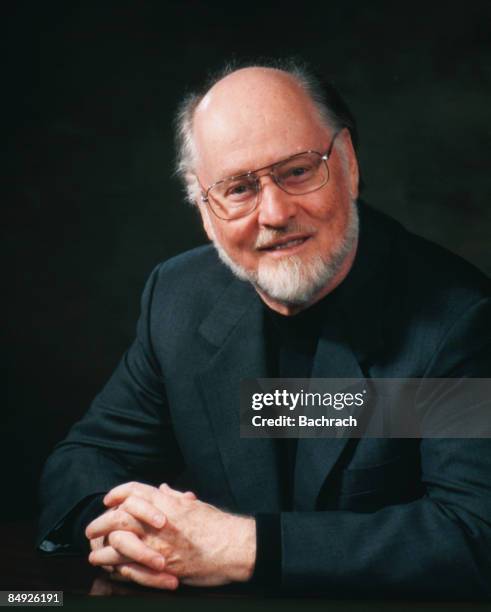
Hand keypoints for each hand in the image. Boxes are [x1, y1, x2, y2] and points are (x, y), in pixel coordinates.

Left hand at [88, 482, 256, 587]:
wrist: (233, 547)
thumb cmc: (218, 525)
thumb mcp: (195, 505)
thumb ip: (175, 497)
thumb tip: (162, 488)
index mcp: (167, 502)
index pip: (133, 491)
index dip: (117, 493)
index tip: (108, 500)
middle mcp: (158, 520)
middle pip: (118, 516)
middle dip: (100, 522)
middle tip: (91, 530)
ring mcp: (158, 543)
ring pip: (118, 542)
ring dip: (102, 549)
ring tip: (94, 554)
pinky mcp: (161, 566)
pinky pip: (130, 566)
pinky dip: (116, 567)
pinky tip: (111, 569)